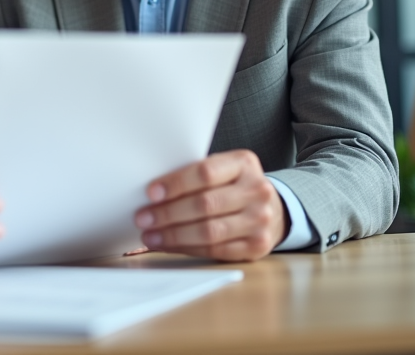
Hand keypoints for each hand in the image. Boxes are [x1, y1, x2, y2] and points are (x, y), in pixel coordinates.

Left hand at [134, 149, 284, 261]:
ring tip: (150, 235)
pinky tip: (168, 245)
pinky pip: (215, 250)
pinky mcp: (257, 246)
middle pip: (205, 204)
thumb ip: (196, 175)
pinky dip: (187, 248)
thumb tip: (153, 192)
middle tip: (143, 217)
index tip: (151, 192)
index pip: (205, 172)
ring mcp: (260, 220)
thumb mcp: (223, 169)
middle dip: (168, 213)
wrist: (272, 209)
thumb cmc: (234, 186)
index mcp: (244, 163)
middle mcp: (257, 190)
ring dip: (173, 235)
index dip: (176, 183)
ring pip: (209, 231)